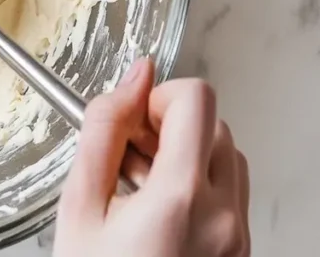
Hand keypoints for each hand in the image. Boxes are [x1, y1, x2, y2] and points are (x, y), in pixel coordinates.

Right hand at [55, 60, 249, 256]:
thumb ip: (102, 132)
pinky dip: (196, 186)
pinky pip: (230, 195)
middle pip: (214, 126)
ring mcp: (238, 237)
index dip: (158, 94)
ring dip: (185, 154)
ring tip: (137, 181)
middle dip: (168, 127)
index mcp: (180, 197)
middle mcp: (223, 215)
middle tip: (127, 150)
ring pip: (226, 158)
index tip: (131, 116)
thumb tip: (131, 80)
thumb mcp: (79, 208)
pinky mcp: (240, 252)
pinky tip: (154, 207)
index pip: (197, 99)